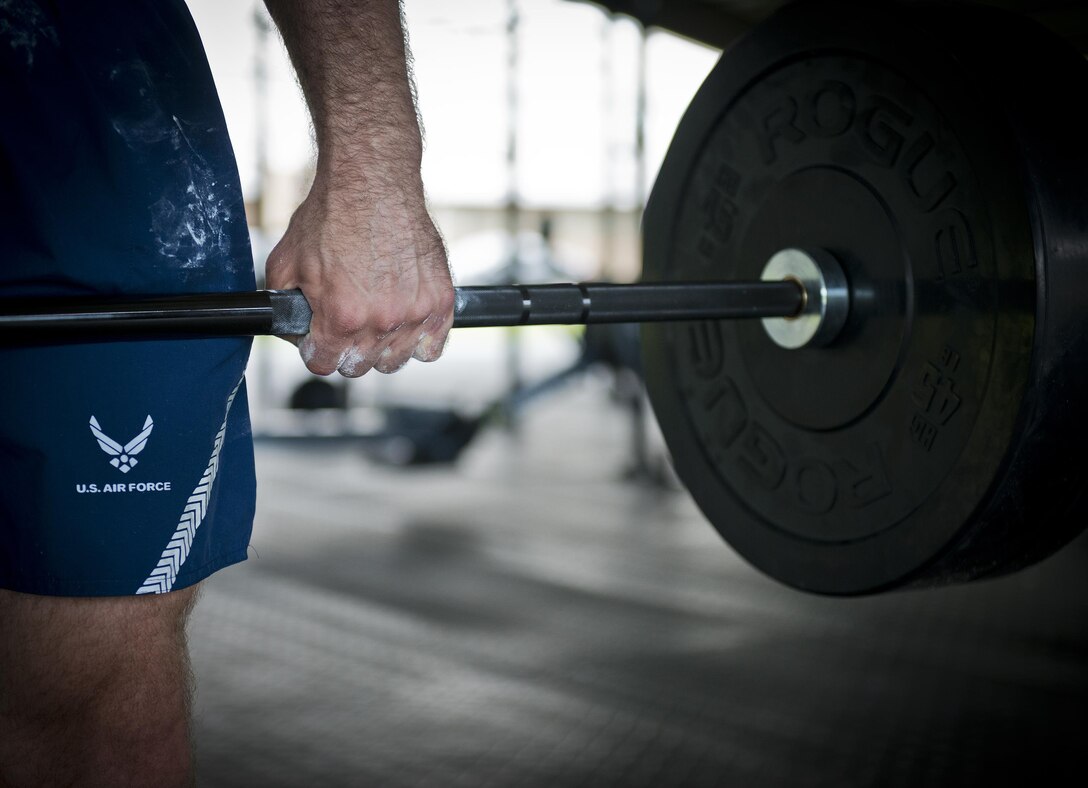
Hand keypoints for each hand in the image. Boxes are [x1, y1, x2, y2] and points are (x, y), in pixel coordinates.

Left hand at [265, 175, 453, 376]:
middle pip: (359, 367)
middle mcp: (381, 321)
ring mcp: (415, 313)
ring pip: (395, 361)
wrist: (373, 182)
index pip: (323, 365)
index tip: (319, 337)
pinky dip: (418, 341)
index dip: (315, 350)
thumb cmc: (332, 215)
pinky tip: (404, 320)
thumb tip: (290, 332)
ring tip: (375, 319)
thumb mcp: (287, 261)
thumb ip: (283, 306)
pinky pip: (432, 348)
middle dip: (346, 348)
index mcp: (341, 316)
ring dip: (382, 347)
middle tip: (345, 321)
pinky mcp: (440, 301)